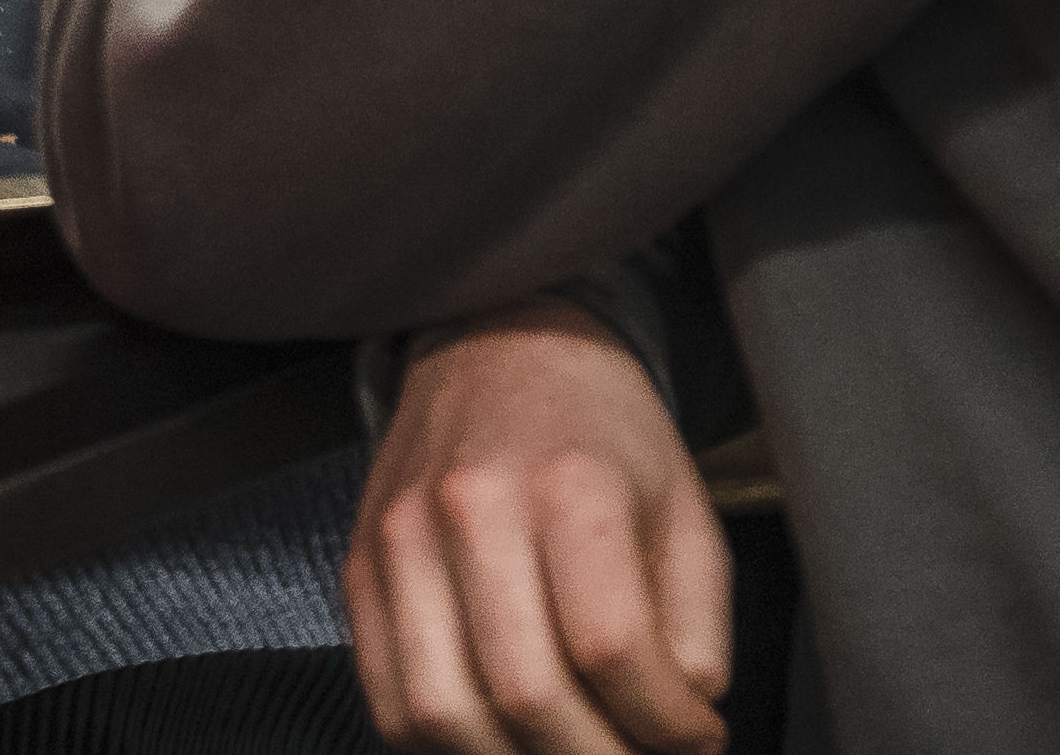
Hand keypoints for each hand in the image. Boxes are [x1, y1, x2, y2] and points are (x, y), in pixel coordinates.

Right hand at [347, 303, 733, 754]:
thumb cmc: (602, 433)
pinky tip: (499, 732)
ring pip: (446, 709)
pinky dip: (448, 743)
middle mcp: (475, 506)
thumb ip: (697, 631)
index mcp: (570, 483)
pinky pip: (390, 699)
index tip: (694, 737)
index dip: (665, 723)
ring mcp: (403, 537)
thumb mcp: (687, 512)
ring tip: (568, 748)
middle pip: (527, 691)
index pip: (612, 647)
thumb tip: (681, 729)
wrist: (502, 345)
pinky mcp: (362, 566)